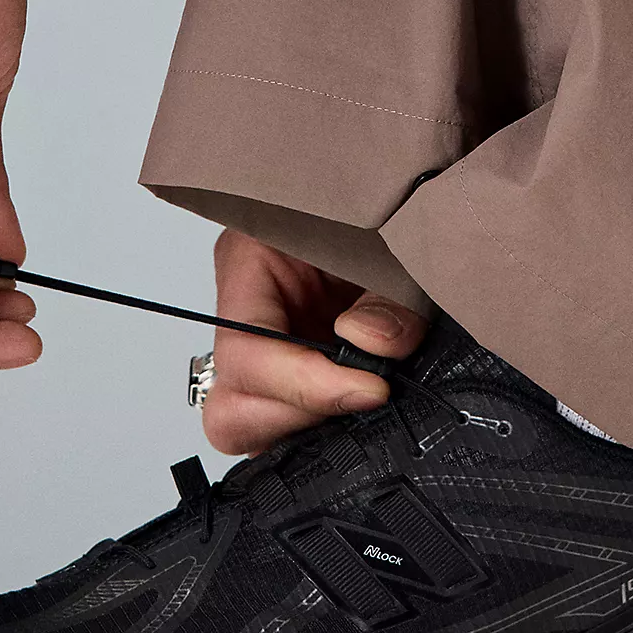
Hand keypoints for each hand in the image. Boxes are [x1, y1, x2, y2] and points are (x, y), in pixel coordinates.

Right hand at [202, 230, 428, 453]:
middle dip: (296, 416)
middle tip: (363, 398)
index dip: (305, 385)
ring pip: (249, 424)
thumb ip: (392, 299)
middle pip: (231, 405)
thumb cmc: (384, 213)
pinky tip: (361, 403)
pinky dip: (321, 426)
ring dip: (307, 427)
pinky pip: (284, 424)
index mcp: (249, 263)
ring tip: (364, 399)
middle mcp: (246, 314)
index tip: (372, 389)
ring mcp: (266, 351)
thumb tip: (368, 343)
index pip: (245, 351)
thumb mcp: (394, 244)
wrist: (401, 206)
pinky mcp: (292, 375)